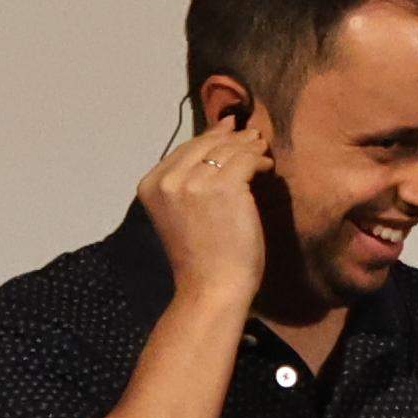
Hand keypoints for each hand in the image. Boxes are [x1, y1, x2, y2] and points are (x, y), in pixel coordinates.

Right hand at [139, 116, 272, 305]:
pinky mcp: (224, 186)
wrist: (211, 287)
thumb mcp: (180, 212)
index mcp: (150, 186)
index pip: (183, 150)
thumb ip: (187, 181)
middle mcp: (168, 181)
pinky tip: (267, 168)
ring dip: (249, 147)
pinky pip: (247, 159)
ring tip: (262, 150)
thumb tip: (216, 143)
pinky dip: (260, 161)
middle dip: (232, 138)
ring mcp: (193, 182)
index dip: (210, 137)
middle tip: (253, 136)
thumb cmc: (201, 257)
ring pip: (228, 149)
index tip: (229, 130)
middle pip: (205, 144)